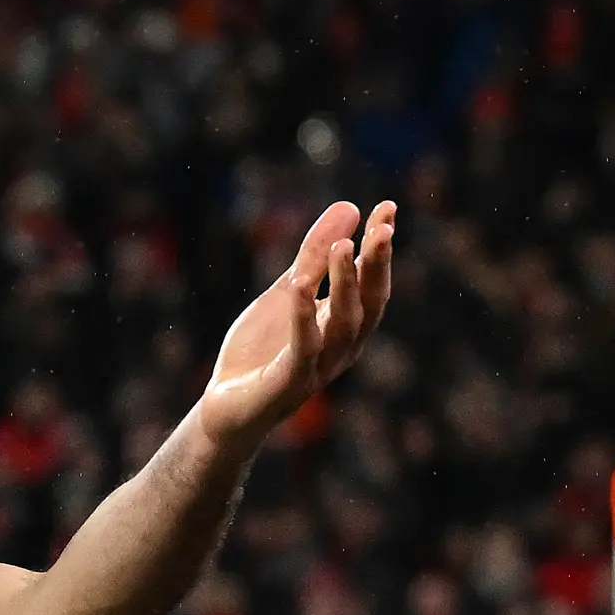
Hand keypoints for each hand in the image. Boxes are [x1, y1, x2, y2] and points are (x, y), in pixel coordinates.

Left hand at [192, 199, 397, 456]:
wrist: (227, 407)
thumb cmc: (262, 350)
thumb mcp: (289, 291)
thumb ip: (314, 255)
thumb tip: (350, 206)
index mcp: (346, 325)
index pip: (371, 282)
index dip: (380, 248)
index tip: (387, 208)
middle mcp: (341, 348)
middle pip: (368, 303)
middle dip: (376, 265)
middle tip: (382, 227)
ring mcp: (318, 368)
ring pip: (342, 325)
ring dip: (345, 285)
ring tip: (343, 247)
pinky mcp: (289, 384)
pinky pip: (302, 349)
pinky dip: (302, 317)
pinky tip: (300, 287)